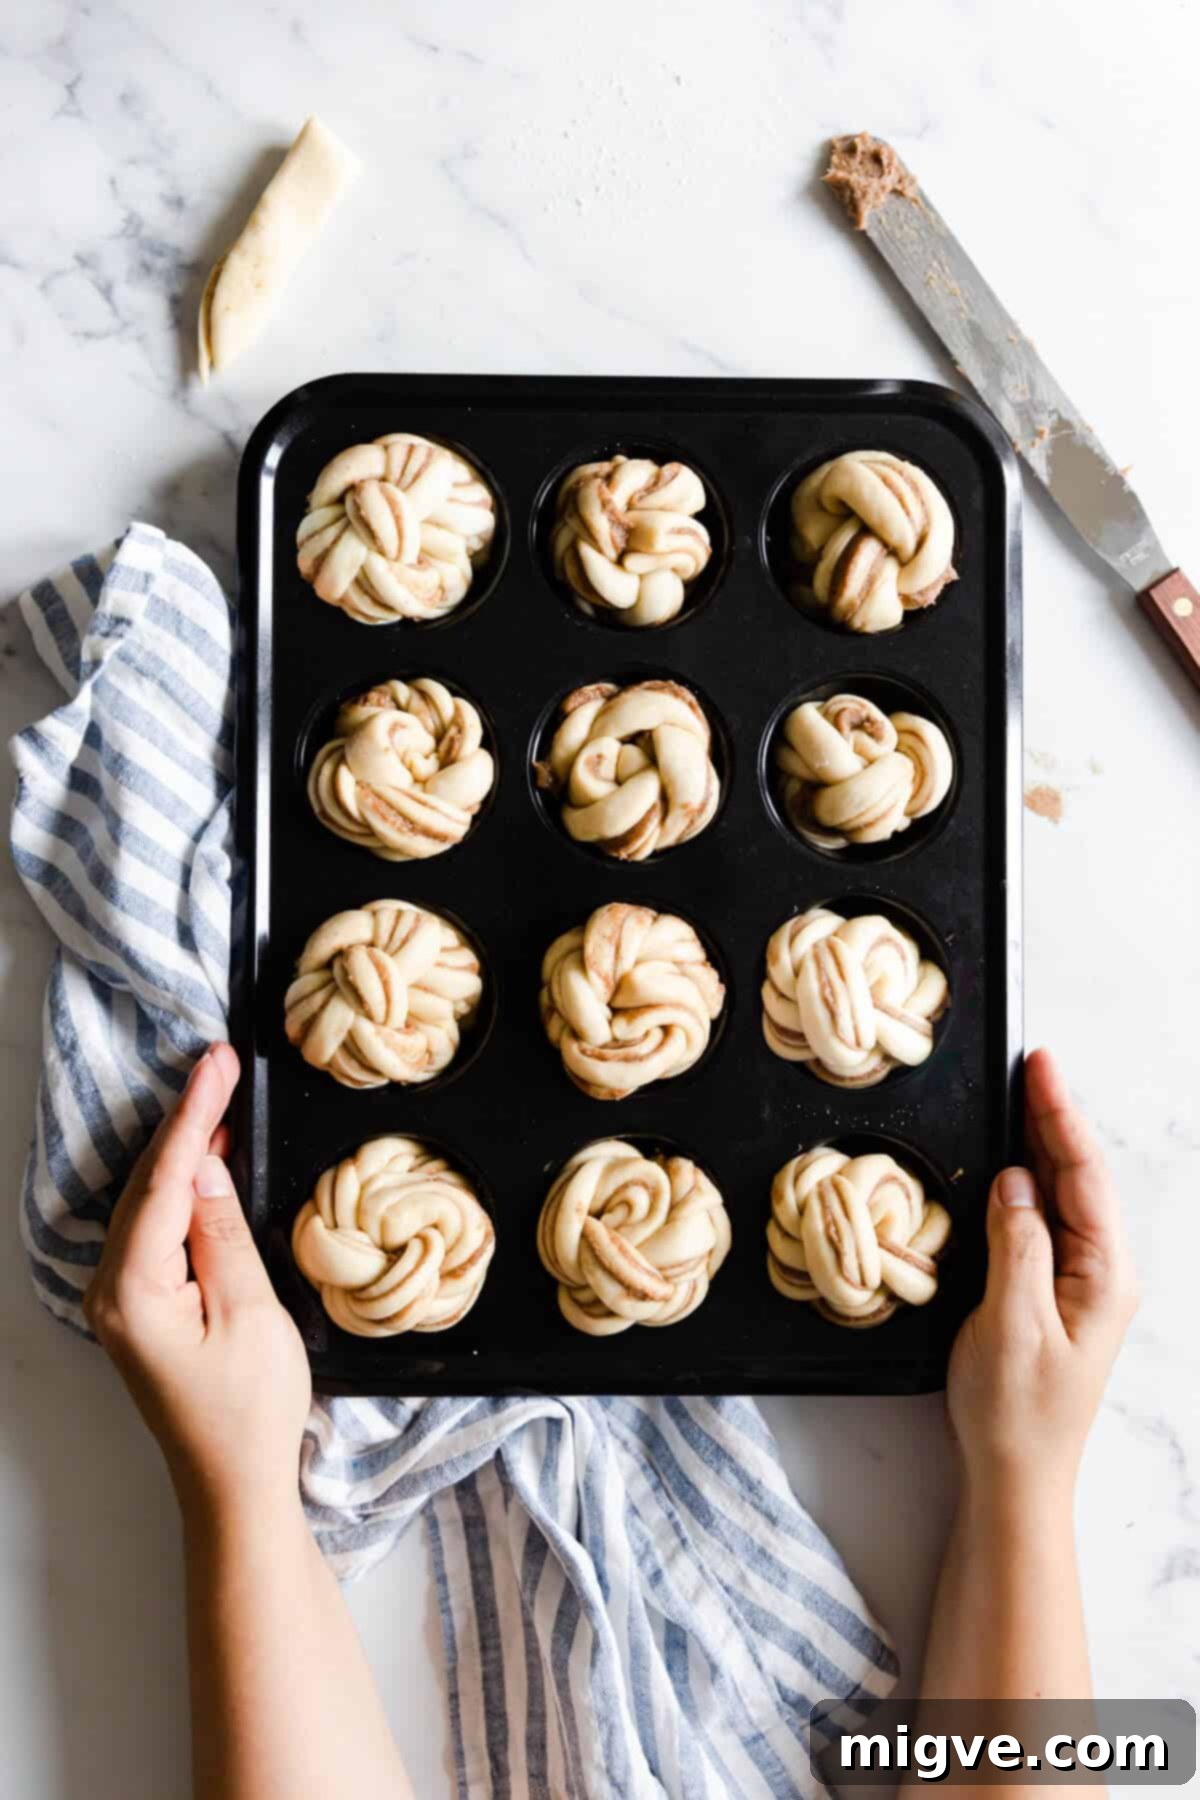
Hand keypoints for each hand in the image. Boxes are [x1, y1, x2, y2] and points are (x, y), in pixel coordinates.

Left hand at [84, 1043, 310, 1523]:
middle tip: (223, 1065)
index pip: (163, 1181)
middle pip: (145, 1185)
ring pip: (146, 1205)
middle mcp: (111, 1292)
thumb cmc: (250, 1412)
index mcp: (134, 1292)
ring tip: (219, 1098)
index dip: (194, 1116)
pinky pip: (154, 1232)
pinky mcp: (140, 1311)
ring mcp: (120, 1303)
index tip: (219, 1064)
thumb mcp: (251, 1312)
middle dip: (185, 1123)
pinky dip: (179, 1191)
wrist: (234, 1488)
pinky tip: (205, 1166)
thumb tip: (203, 1166)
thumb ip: (222, 1233)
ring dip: (182, 1152)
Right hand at [947, 1048, 1137, 1505]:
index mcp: (1102, 1274)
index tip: (1040, 1066)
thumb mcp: (1011, 1325)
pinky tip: (1013, 1164)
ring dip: (1043, 1144)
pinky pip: (1047, 1220)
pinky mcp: (1055, 1293)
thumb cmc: (1016, 1411)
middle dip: (1054, 1116)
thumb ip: (1016, 1247)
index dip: (1059, 1114)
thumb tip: (1015, 1183)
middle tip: (1028, 1063)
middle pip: (1080, 1176)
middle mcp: (1101, 1271)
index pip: (1082, 1175)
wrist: (1017, 1476)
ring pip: (1065, 1195)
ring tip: (1021, 1095)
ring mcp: (1080, 1282)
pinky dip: (1030, 1181)